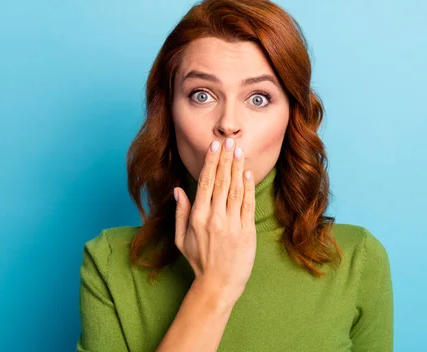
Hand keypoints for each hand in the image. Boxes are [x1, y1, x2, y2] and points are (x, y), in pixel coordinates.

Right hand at [173, 138, 256, 302]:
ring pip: (235, 189)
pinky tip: (247, 173)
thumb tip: (178, 189)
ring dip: (237, 168)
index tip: (214, 147)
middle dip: (225, 159)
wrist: (219, 284)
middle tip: (229, 141)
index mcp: (198, 217)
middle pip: (221, 181)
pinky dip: (248, 187)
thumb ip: (181, 213)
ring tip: (239, 151)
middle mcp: (214, 218)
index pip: (205, 183)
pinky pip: (247, 204)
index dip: (211, 163)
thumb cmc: (199, 261)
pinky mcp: (246, 231)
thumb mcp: (181, 239)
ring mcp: (232, 224)